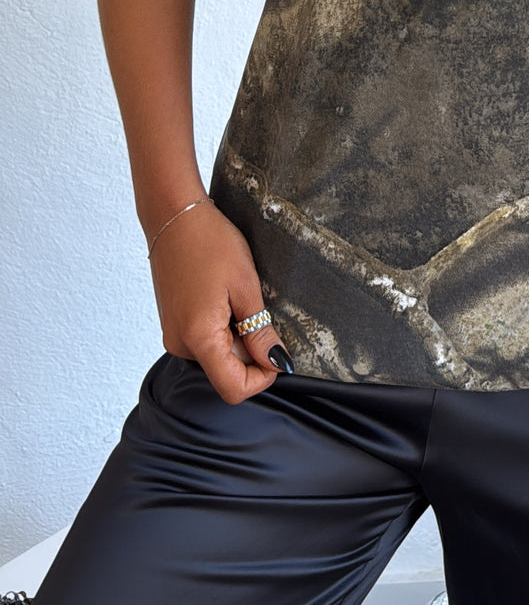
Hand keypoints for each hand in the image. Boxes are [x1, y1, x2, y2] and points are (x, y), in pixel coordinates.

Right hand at [148, 201, 291, 403]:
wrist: (175, 215)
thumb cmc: (209, 243)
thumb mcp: (246, 286)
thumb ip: (260, 331)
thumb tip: (277, 362)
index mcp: (198, 338)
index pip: (233, 389)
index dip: (262, 377)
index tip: (277, 352)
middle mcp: (180, 344)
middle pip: (226, 372)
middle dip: (250, 352)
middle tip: (258, 312)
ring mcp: (174, 334)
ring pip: (217, 355)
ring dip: (237, 337)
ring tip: (238, 298)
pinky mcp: (174, 324)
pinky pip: (205, 340)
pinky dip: (222, 328)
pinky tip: (226, 297)